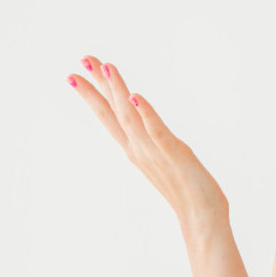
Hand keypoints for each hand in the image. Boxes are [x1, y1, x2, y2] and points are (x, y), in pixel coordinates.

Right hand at [67, 56, 228, 228]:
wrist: (201, 216)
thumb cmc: (186, 190)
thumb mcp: (161, 159)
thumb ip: (151, 142)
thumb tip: (144, 127)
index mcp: (135, 149)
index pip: (108, 117)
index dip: (92, 95)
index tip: (74, 74)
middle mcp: (139, 149)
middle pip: (112, 113)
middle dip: (96, 86)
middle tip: (82, 60)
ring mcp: (154, 152)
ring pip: (130, 117)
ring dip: (118, 91)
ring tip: (107, 67)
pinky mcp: (175, 154)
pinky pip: (157, 131)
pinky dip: (145, 114)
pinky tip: (136, 97)